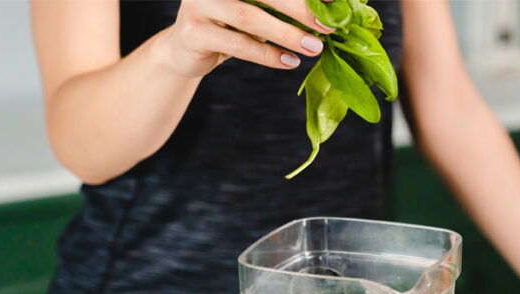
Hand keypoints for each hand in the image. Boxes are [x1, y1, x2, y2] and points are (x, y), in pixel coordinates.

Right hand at [158, 0, 334, 76]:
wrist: (186, 50)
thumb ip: (282, 5)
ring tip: (314, 48)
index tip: (334, 2)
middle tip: (328, 26)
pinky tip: (291, 62)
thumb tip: (327, 12)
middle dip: (300, 8)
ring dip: (286, 34)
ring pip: (249, 18)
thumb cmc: (231, 25)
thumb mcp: (256, 8)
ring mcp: (198, 4)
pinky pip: (239, 45)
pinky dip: (268, 55)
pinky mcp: (193, 33)